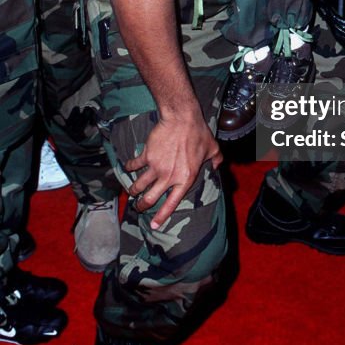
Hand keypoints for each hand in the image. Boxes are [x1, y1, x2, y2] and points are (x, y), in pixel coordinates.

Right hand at [126, 113, 222, 228]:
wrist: (182, 119)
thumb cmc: (198, 133)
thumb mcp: (212, 148)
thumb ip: (216, 160)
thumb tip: (218, 165)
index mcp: (185, 179)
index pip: (171, 203)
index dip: (161, 216)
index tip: (153, 225)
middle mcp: (169, 177)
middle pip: (150, 198)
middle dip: (141, 206)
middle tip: (138, 207)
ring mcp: (156, 167)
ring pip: (139, 185)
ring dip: (133, 190)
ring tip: (131, 191)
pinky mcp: (146, 155)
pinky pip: (134, 165)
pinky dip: (128, 167)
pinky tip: (127, 167)